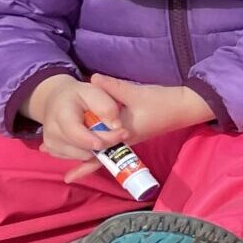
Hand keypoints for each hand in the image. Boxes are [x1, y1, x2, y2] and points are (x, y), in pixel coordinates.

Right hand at [23, 73, 125, 161]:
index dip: (97, 139)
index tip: (119, 136)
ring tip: (107, 133)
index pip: (77, 133)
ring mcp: (51, 144)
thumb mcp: (94, 92)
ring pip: (83, 155)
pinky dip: (90, 151)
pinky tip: (94, 138)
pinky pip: (78, 158)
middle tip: (123, 133)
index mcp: (61, 114)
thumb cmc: (78, 95)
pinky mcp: (54, 152)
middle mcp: (52, 132)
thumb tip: (116, 126)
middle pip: (83, 147)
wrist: (56, 100)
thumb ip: (106, 107)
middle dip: (106, 142)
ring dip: (99, 148)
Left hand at [62, 77, 211, 184]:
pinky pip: (112, 146)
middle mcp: (125, 141)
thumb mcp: (137, 93)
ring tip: (68, 160)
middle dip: (81, 162)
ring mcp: (129, 139)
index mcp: (123, 134)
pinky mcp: (132, 133)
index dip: (80, 154)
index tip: (62, 161)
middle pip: (99, 156)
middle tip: (57, 164)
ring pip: (105, 152)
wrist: (185, 106)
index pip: (97, 148)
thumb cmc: (162, 103)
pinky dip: (100, 148)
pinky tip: (93, 146)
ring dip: (88, 155)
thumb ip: (113, 87)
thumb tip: (92, 79)